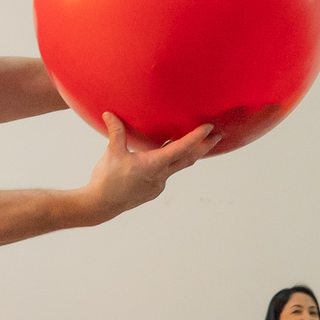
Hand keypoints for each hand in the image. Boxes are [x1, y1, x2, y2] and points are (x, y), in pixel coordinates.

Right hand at [86, 113, 218, 220]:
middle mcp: (161, 176)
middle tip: (217, 136)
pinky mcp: (154, 190)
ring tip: (196, 143)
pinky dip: (170, 163)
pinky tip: (163, 157)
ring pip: (178, 166)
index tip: (209, 128)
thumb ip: (116, 132)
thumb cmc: (107, 179)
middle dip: (204, 147)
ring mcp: (159, 185)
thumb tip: (109, 114)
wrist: (102, 205)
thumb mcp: (112, 153)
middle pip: (189, 159)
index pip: (181, 148)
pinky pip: (167, 173)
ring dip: (188, 155)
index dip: (196, 137)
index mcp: (153, 164)